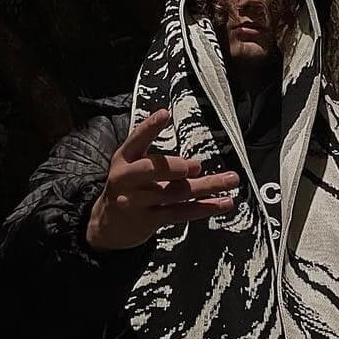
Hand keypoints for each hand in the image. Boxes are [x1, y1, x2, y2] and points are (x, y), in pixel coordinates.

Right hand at [86, 107, 239, 250]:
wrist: (108, 225)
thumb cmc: (128, 188)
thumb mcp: (132, 166)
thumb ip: (159, 161)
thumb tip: (196, 166)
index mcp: (124, 159)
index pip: (136, 140)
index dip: (150, 127)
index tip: (164, 114)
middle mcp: (127, 179)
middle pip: (152, 170)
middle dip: (175, 167)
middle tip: (196, 166)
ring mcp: (137, 202)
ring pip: (175, 192)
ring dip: (207, 186)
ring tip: (230, 180)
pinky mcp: (149, 221)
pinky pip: (181, 213)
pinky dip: (205, 207)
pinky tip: (222, 203)